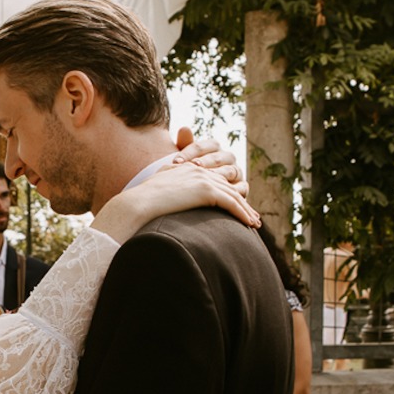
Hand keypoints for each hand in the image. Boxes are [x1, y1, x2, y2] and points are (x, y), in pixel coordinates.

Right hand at [95, 160, 260, 242]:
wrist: (138, 203)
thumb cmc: (143, 202)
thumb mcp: (157, 190)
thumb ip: (168, 189)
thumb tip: (169, 200)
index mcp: (189, 169)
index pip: (215, 181)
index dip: (228, 194)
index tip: (237, 208)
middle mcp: (199, 170)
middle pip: (228, 187)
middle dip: (242, 203)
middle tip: (252, 217)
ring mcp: (204, 179)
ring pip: (233, 195)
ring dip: (246, 211)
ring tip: (254, 224)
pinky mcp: (206, 191)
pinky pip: (231, 203)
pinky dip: (242, 214)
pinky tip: (249, 225)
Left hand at [173, 127, 246, 197]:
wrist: (201, 196)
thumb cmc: (190, 176)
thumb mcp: (186, 161)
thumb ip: (184, 145)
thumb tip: (184, 128)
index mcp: (213, 148)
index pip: (203, 146)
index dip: (189, 152)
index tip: (175, 161)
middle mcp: (227, 157)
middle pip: (218, 157)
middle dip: (205, 162)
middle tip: (193, 167)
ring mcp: (236, 171)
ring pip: (230, 170)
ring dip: (219, 174)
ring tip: (207, 180)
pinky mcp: (242, 187)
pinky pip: (242, 187)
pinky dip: (234, 190)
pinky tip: (223, 194)